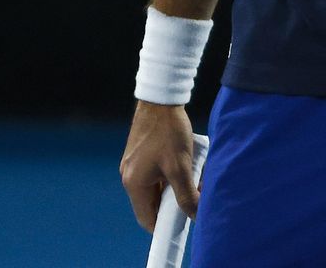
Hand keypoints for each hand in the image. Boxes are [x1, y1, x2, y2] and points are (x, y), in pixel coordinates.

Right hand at [119, 100, 198, 231]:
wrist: (160, 100)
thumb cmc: (168, 132)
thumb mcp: (180, 166)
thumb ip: (187, 194)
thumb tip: (196, 214)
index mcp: (134, 184)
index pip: (147, 219)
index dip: (165, 226)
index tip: (183, 224)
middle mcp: (129, 177)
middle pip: (152, 204)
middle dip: (174, 204)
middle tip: (194, 198)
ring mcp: (133, 166)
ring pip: (156, 188)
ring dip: (175, 187)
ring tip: (193, 177)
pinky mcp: (139, 155)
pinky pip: (155, 174)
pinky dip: (170, 175)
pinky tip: (187, 165)